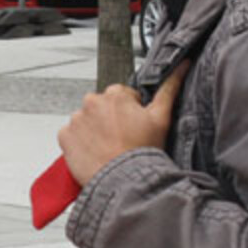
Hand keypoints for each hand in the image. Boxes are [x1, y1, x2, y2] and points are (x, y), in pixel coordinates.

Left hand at [58, 61, 187, 184]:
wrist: (124, 181)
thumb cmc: (142, 152)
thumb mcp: (161, 117)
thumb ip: (170, 87)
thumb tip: (182, 66)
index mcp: (115, 94)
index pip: (121, 96)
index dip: (130, 112)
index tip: (133, 126)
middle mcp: (92, 102)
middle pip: (102, 107)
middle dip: (110, 119)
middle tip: (122, 139)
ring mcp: (76, 119)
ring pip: (86, 120)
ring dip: (94, 130)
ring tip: (109, 147)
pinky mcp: (65, 136)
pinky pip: (71, 135)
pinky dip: (79, 142)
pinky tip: (94, 151)